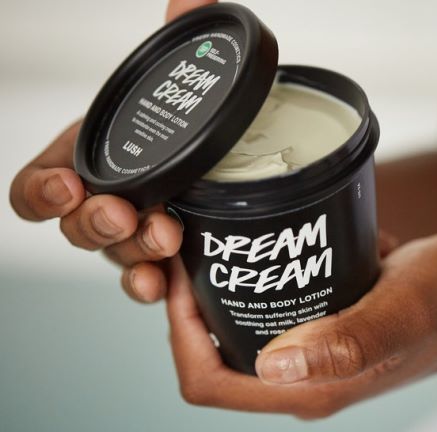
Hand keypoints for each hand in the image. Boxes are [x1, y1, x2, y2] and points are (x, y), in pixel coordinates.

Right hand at [8, 0, 216, 302]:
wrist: (238, 157)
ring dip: (133, 255)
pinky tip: (171, 288)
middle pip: (78, 228)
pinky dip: (158, 287)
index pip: (36, 190)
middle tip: (124, 212)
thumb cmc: (189, 126)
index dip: (40, 194)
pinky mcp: (170, 257)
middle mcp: (105, 202)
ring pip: (117, 256)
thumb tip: (190, 1)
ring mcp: (136, 234)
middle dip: (96, 224)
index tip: (67, 185)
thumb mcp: (181, 83)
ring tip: (164, 243)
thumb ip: (180, 42)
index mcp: (90, 162)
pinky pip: (153, 281)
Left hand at [165, 233, 436, 417]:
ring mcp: (311, 358)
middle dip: (189, 307)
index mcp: (312, 388)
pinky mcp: (322, 333)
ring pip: (237, 334)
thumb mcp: (404, 309)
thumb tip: (272, 365)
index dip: (180, 334)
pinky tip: (258, 245)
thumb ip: (349, 340)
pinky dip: (253, 283)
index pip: (210, 383)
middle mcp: (303, 379)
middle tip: (190, 246)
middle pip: (213, 357)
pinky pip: (268, 315)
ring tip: (214, 239)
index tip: (182, 275)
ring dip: (217, 292)